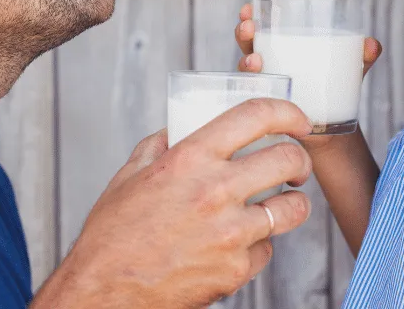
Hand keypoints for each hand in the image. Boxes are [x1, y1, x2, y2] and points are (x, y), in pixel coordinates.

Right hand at [37, 98, 313, 307]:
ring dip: (291, 203)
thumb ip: (161, 145)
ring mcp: (231, 233)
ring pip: (293, 208)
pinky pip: (267, 249)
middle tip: (292, 166)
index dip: (288, 112)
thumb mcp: (131, 174)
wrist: (104, 291)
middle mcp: (215, 191)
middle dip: (299, 159)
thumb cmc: (112, 234)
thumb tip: (181, 128)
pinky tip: (237, 243)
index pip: (257, 116)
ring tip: (278, 204)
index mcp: (190, 158)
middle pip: (289, 160)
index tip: (296, 120)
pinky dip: (258, 244)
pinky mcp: (236, 270)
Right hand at [234, 3, 381, 151]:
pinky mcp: (273, 113)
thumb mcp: (350, 68)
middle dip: (243, 34)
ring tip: (255, 61)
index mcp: (280, 50)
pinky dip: (256, 98)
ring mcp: (268, 90)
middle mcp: (268, 68)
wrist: (334, 127)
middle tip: (248, 27)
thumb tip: (372, 44)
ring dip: (246, 64)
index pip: (259, 29)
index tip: (247, 9)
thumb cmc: (335, 88)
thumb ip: (362, 56)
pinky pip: (257, 104)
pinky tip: (259, 93)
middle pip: (247, 47)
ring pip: (248, 74)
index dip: (249, 18)